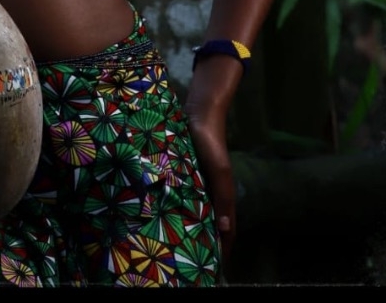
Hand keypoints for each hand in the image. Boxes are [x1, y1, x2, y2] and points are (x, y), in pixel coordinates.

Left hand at [184, 90, 236, 276]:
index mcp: (222, 197)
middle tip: (188, 266)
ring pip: (192, 212)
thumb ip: (223, 198)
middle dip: (202, 245)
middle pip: (208, 226)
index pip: (226, 233)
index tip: (214, 272)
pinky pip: (178, 196)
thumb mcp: (219, 171)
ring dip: (187, 228)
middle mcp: (209, 193)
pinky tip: (159, 218)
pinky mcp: (180, 173)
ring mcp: (194, 184)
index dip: (222, 252)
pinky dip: (173, 208)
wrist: (199, 113)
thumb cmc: (211, 143)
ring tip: (173, 250)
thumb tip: (224, 231)